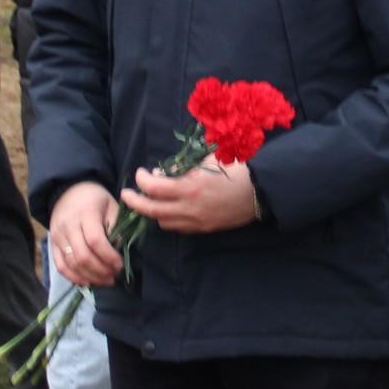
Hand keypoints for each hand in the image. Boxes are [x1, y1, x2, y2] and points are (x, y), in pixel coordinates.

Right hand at [50, 182, 123, 287]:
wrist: (68, 190)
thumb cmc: (95, 199)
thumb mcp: (111, 205)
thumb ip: (116, 226)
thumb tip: (119, 250)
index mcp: (86, 213)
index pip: (95, 240)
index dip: (109, 256)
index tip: (120, 264)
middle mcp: (68, 226)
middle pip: (82, 256)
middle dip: (101, 270)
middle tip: (115, 276)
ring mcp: (58, 236)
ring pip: (71, 264)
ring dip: (90, 277)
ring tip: (105, 280)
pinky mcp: (52, 244)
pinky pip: (60, 266)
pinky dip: (74, 277)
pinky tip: (88, 282)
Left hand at [120, 162, 260, 234]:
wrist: (261, 190)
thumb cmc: (237, 168)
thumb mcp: (209, 160)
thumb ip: (184, 167)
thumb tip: (164, 172)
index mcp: (191, 187)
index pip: (154, 188)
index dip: (142, 180)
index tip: (140, 173)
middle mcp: (190, 207)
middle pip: (151, 210)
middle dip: (134, 202)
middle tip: (126, 195)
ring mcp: (197, 221)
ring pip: (163, 222)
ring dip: (152, 211)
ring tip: (149, 200)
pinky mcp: (204, 228)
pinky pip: (178, 228)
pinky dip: (168, 219)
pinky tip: (168, 209)